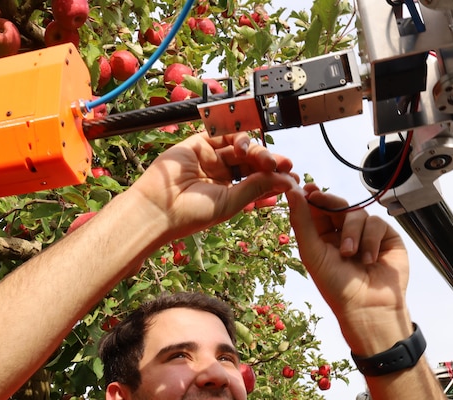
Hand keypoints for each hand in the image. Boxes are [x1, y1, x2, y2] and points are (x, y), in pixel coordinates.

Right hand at [129, 131, 298, 240]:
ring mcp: (209, 158)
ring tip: (263, 159)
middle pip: (252, 161)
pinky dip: (236, 136)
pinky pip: (220, 133)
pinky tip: (244, 145)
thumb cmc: (192, 214)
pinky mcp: (197, 144)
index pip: (258, 180)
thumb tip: (287, 180)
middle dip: (269, 161)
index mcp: (230, 192)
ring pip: (240, 147)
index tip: (292, 176)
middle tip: (282, 164)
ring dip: (255, 150)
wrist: (159, 208)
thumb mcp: (232, 202)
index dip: (275, 177)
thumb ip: (257, 187)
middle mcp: (221, 174)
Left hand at [287, 184, 410, 349]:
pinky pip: (376, 222)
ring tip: (349, 254)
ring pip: (357, 213)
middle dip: (328, 201)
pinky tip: (368, 259)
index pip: (318, 210)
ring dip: (351, 232)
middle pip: (338, 204)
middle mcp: (344, 233)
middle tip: (318, 197)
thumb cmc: (336, 285)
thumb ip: (302, 222)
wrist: (367, 306)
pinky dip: (370, 240)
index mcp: (323, 237)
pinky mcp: (386, 237)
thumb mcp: (312, 252)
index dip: (312, 197)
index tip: (307, 188)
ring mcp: (366, 234)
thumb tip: (292, 192)